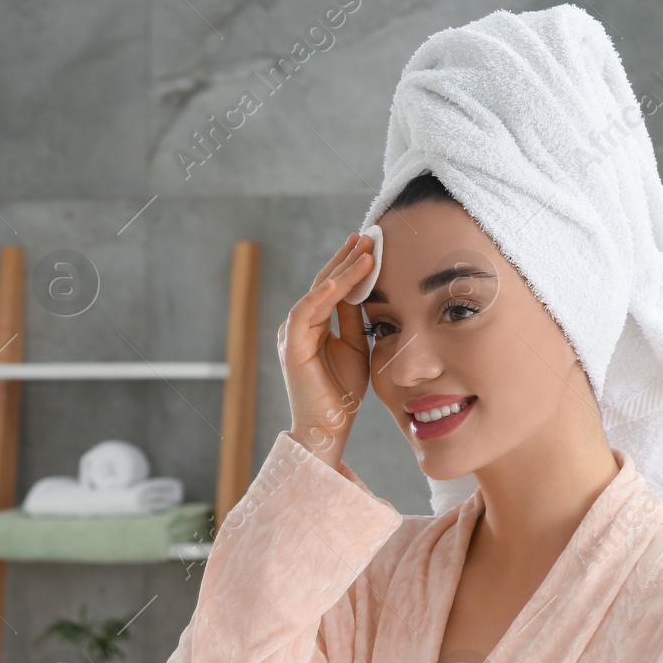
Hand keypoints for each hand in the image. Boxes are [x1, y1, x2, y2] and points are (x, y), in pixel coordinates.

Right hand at [277, 232, 374, 467]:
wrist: (329, 426)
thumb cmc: (342, 392)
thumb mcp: (356, 347)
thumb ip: (354, 319)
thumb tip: (363, 290)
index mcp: (314, 324)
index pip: (332, 287)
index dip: (350, 266)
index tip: (370, 245)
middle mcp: (300, 324)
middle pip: (324, 282)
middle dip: (346, 258)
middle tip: (367, 236)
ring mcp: (294, 334)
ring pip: (317, 292)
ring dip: (341, 271)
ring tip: (363, 251)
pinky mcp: (292, 346)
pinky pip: (304, 313)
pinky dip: (321, 296)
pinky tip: (338, 282)